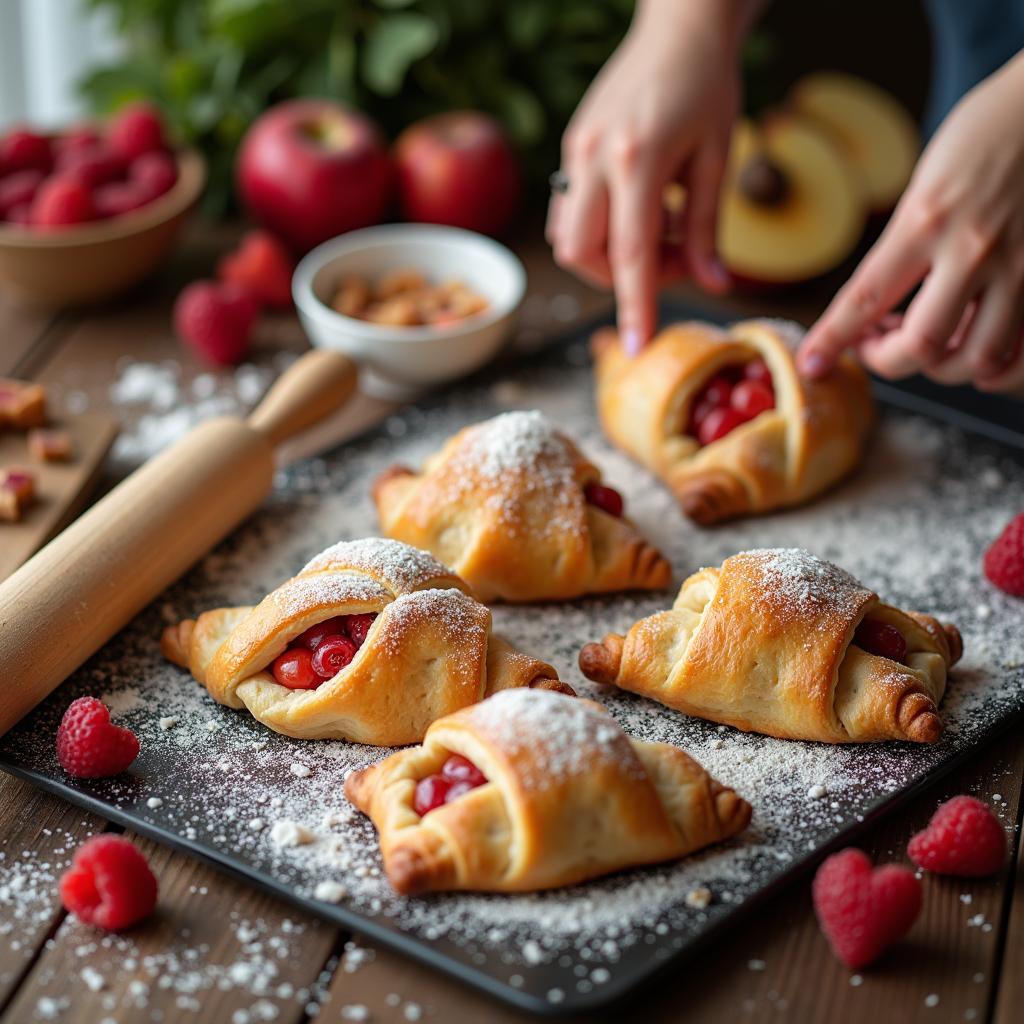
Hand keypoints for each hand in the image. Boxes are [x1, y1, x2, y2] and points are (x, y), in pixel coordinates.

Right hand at [547, 0, 756, 353]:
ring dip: (609, 255)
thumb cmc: (708, 84)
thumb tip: (712, 285)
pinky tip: (639, 210)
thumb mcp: (719, 157)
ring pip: (569, 238)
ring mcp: (575, 153)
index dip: (636, 305)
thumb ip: (710, 228)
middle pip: (583, 254)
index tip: (638, 345)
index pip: (631, 254)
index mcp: (637, 159)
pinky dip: (601, 229)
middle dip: (620, 277)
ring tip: (662, 229)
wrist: (678, 26)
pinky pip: (571, 210)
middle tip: (672, 259)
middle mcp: (594, 159)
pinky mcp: (571, 149)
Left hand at [799, 51, 1023, 395]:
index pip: (864, 298)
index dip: (832, 340)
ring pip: (975, 359)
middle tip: (878, 343)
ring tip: (929, 340)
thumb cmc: (986, 136)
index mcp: (926, 221)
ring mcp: (1020, 266)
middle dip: (889, 359)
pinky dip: (990, 362)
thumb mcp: (924, 186)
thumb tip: (875, 310)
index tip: (812, 363)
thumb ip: (902, 248)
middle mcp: (973, 249)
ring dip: (942, 366)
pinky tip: (973, 342)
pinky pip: (1019, 351)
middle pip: (922, 345)